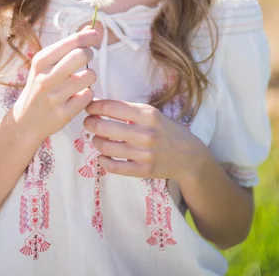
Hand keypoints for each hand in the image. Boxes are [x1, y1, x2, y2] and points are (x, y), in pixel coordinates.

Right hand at [12, 29, 99, 142]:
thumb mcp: (47, 63)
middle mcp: (45, 77)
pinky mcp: (63, 114)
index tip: (95, 36)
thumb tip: (91, 28)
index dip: (88, 37)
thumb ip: (68, 45)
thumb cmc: (41, 85)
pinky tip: (78, 95)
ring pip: (88, 76)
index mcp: (41, 61)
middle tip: (86, 58)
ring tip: (82, 79)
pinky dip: (87, 94)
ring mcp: (54, 97)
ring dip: (90, 76)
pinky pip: (88, 96)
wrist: (25, 120)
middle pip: (81, 55)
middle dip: (89, 54)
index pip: (72, 41)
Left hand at [83, 99, 205, 179]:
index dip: (95, 107)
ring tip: (96, 139)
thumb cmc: (166, 130)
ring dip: (96, 142)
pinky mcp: (143, 171)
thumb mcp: (152, 114)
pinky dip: (103, 161)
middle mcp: (145, 133)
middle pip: (105, 128)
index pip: (112, 108)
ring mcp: (144, 153)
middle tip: (88, 123)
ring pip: (106, 148)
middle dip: (91, 124)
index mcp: (147, 114)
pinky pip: (114, 167)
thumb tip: (100, 107)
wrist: (189, 156)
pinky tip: (102, 157)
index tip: (88, 107)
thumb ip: (130, 111)